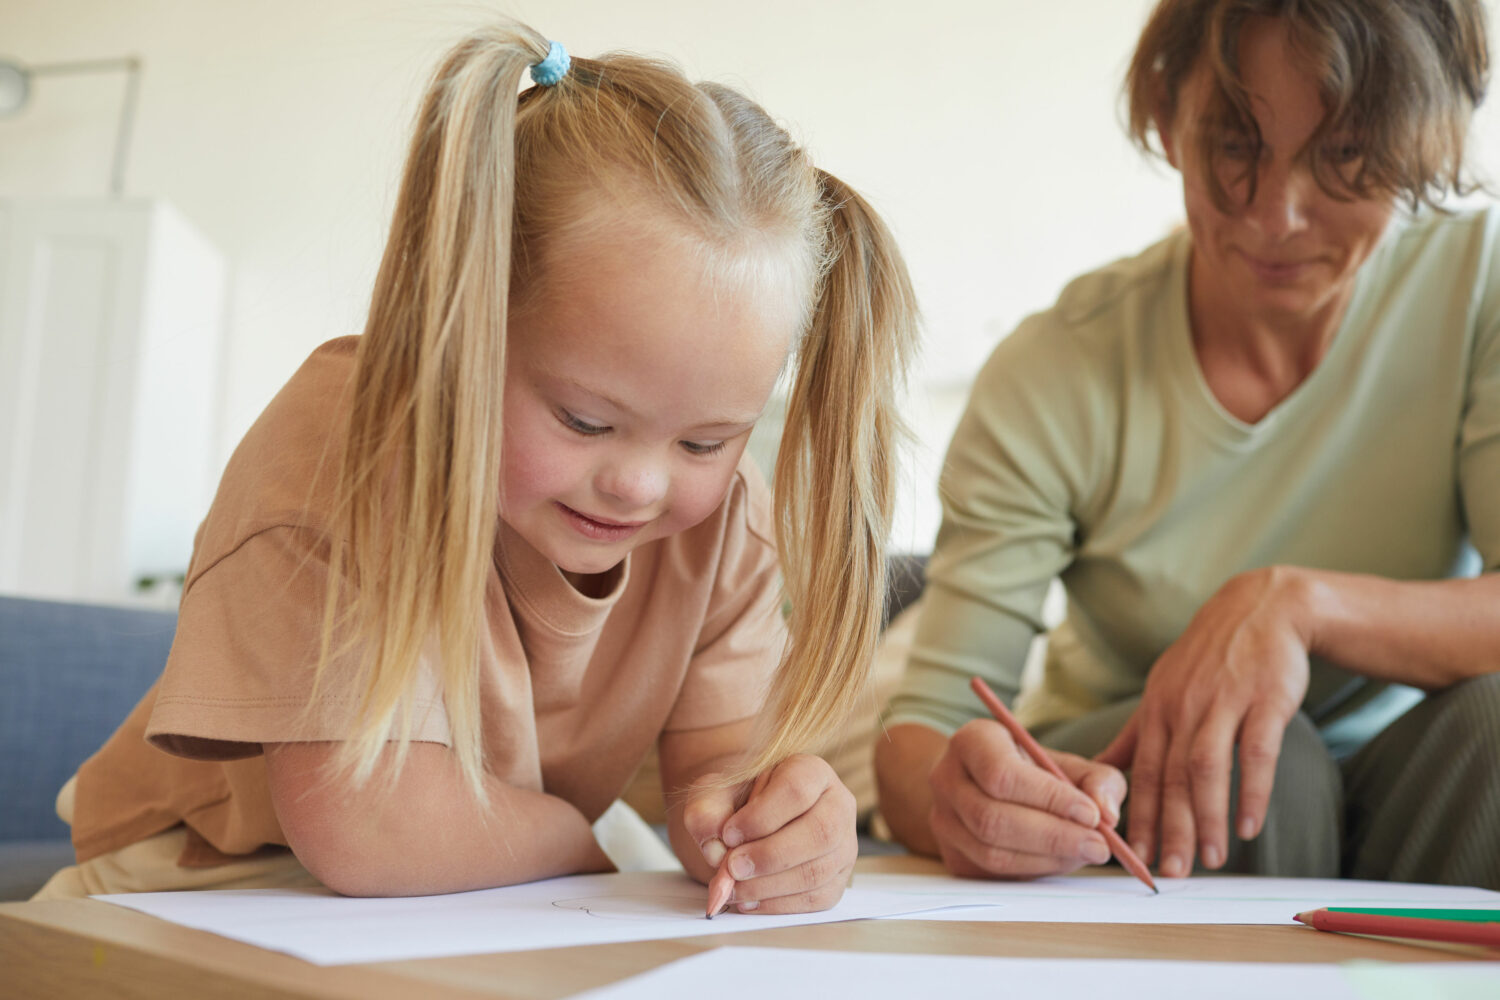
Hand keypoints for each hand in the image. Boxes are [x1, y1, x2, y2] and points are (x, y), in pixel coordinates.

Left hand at [681, 754, 855, 913]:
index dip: (761, 817)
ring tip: (734, 888)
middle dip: (769, 856)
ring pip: (817, 871)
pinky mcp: (838, 880)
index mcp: (811, 771)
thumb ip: (706, 813)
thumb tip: (715, 846)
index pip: (796, 790)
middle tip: (731, 867)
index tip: (728, 833)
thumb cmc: (736, 804)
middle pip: (819, 833)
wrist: (748, 825)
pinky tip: (749, 901)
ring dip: (769, 886)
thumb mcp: (713, 795)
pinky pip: (816, 899)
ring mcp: (844, 845)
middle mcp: (838, 805)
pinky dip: (778, 905)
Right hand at [928, 717, 1125, 877]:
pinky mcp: (952, 856)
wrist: (982, 786)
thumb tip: (1107, 814)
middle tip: (1098, 845)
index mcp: (971, 741)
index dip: (1049, 799)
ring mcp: (943, 820)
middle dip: (1053, 837)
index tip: (1091, 815)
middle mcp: (946, 778)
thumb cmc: (1030, 771)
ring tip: (1085, 852)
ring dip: (1047, 859)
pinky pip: (993, 873)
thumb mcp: (1066, 762)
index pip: (1002, 775)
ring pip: (992, 853)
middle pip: (992, 818)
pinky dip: (1035, 871)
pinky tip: (1059, 859)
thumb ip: (1098, 779)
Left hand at [1097, 567, 1311, 877]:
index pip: (1140, 771)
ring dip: (1208, 818)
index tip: (1131, 856)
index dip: (1136, 816)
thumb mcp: (1163, 687)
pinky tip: (1251, 826)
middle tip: (1170, 872)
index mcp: (1156, 707)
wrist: (1263, 608)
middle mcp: (1184, 707)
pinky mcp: (1264, 701)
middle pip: (1170, 777)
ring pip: (1207, 770)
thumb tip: (1099, 771)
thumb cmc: (1210, 657)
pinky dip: (1253, 793)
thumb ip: (1136, 733)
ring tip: (1212, 859)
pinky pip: (1256, 754)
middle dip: (1168, 829)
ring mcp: (1224, 703)